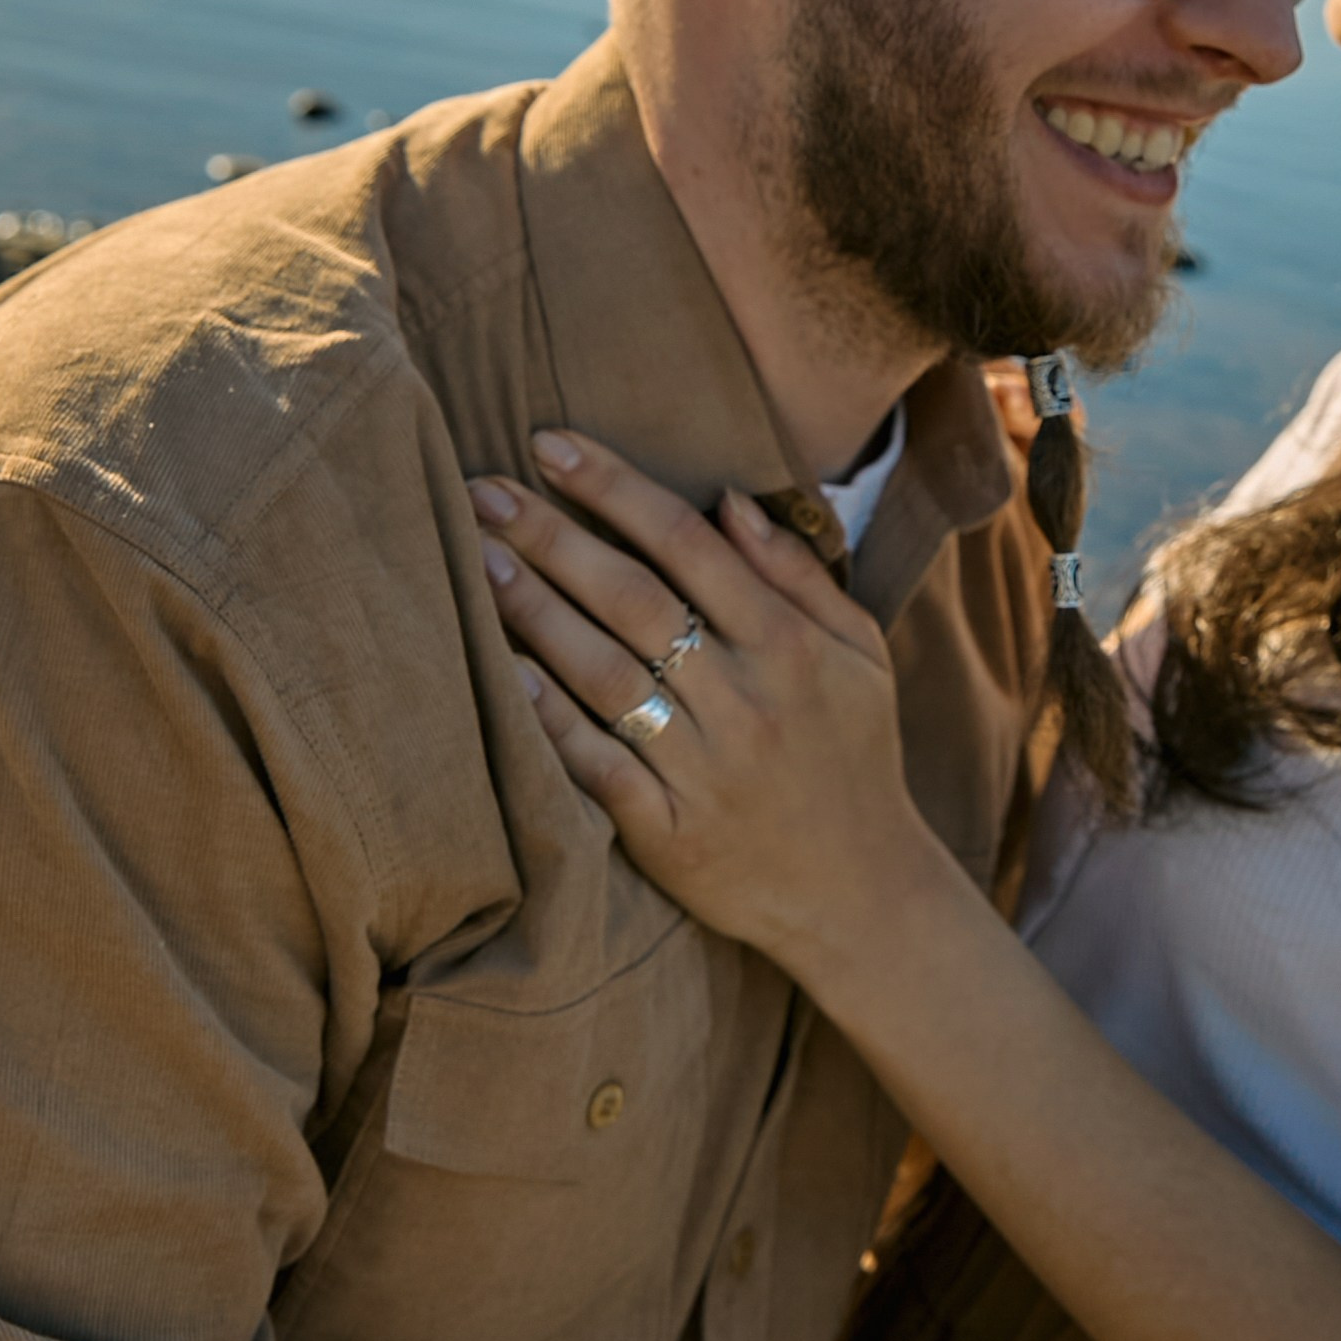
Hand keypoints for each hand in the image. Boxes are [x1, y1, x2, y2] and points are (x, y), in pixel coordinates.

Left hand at [469, 433, 939, 970]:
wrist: (863, 896)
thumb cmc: (854, 756)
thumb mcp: (859, 654)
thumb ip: (797, 574)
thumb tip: (729, 499)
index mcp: (789, 645)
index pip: (688, 542)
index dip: (615, 487)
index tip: (550, 444)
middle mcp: (746, 699)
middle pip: (634, 598)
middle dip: (553, 537)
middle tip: (483, 491)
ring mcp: (704, 768)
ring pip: (605, 674)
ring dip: (535, 612)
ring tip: (477, 560)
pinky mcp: (669, 834)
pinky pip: (595, 766)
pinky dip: (547, 719)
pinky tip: (501, 672)